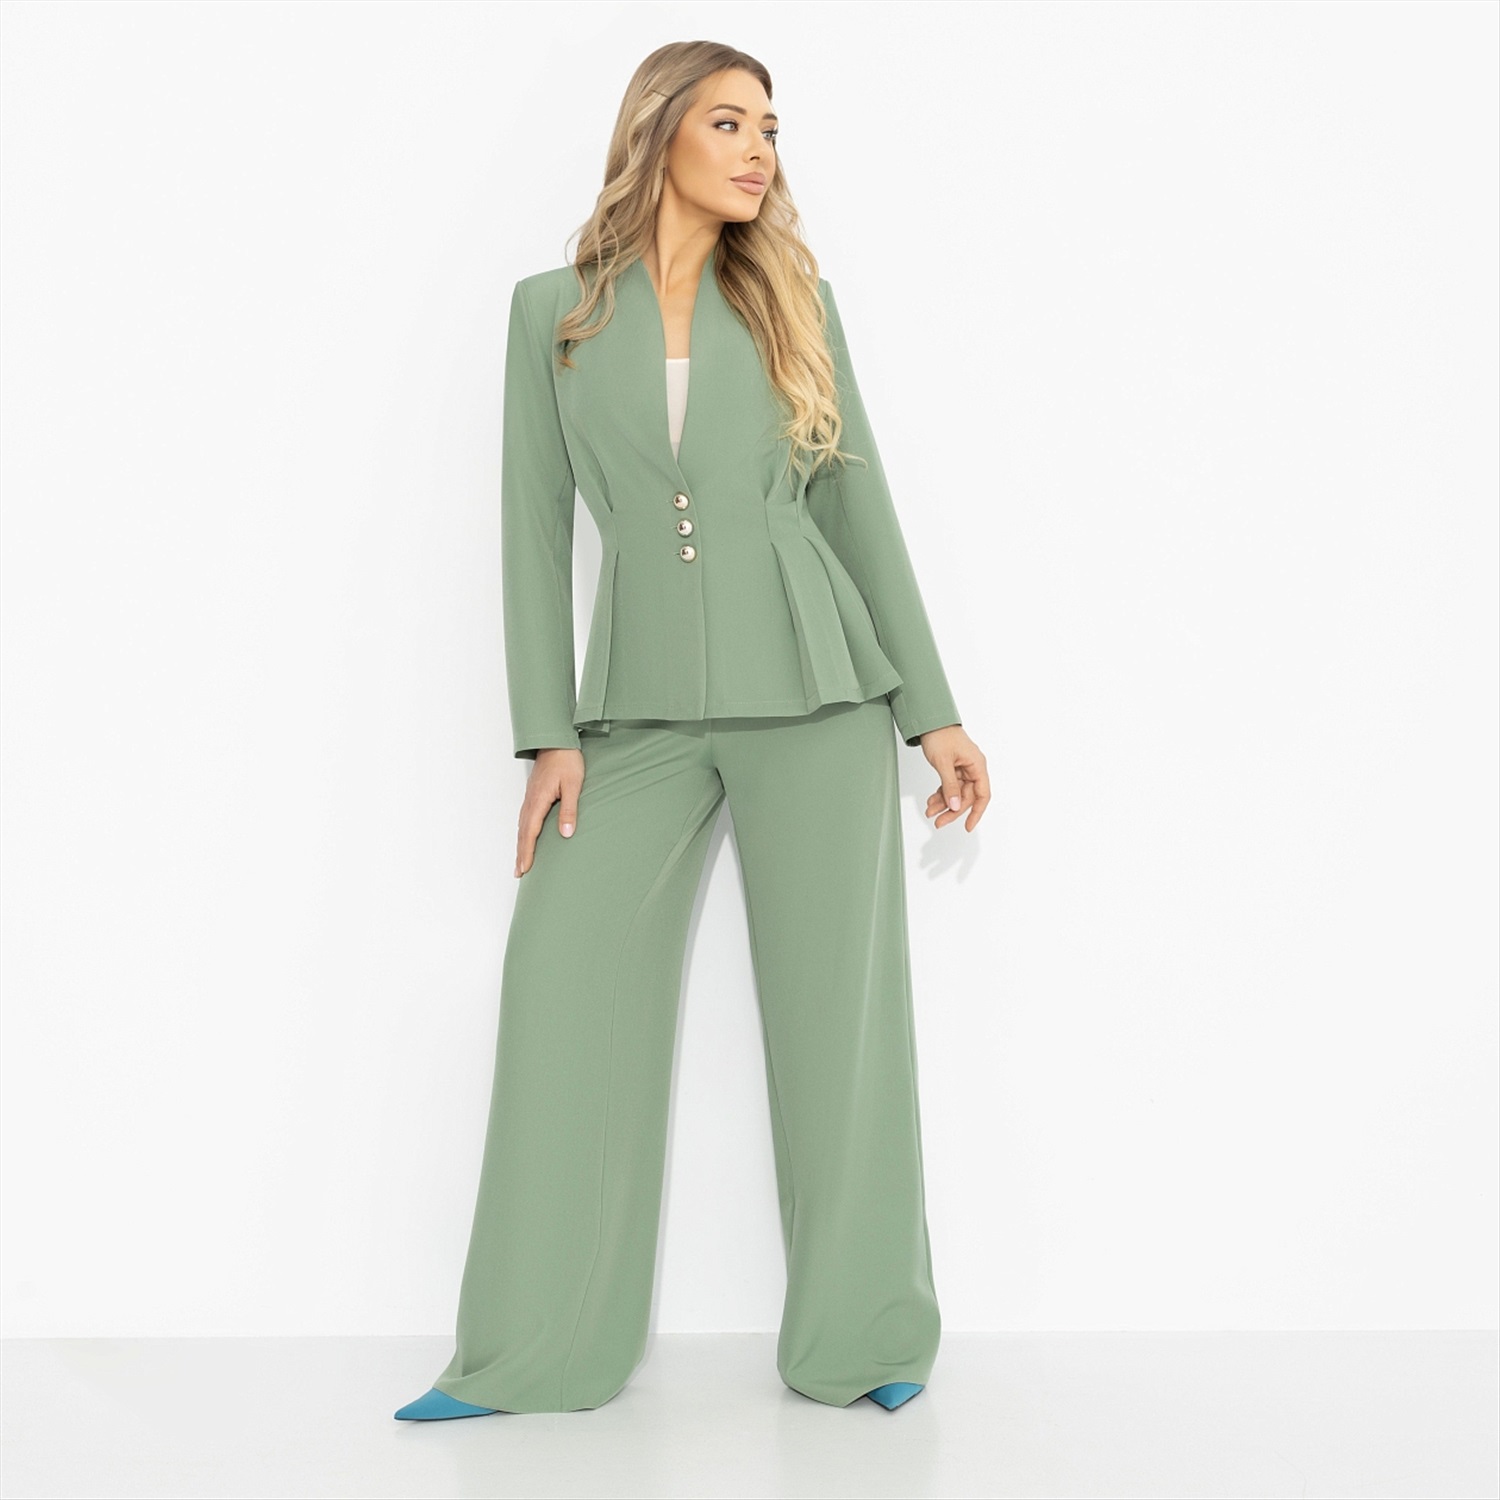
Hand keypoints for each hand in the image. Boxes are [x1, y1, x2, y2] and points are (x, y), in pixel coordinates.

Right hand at [515, 747, 585, 876]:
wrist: (557, 740)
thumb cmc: (567, 760)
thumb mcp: (573, 785)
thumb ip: (569, 810)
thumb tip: (566, 833)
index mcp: (538, 801)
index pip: (530, 832)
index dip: (527, 852)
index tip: (525, 868)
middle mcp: (530, 801)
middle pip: (522, 832)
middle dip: (521, 853)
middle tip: (519, 872)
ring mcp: (530, 797)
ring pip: (522, 826)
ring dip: (520, 844)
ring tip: (521, 860)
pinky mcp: (533, 794)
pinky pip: (525, 817)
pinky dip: (523, 832)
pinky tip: (526, 836)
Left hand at [918, 724, 989, 831]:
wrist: (930, 721)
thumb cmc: (940, 735)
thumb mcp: (943, 763)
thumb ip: (950, 786)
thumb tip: (955, 806)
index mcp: (977, 765)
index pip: (982, 795)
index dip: (976, 812)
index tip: (968, 826)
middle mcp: (973, 768)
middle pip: (966, 797)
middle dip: (952, 810)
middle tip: (939, 822)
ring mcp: (963, 768)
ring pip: (956, 793)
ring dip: (943, 804)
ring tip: (930, 812)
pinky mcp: (953, 767)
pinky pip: (949, 786)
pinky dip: (940, 794)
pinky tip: (931, 802)